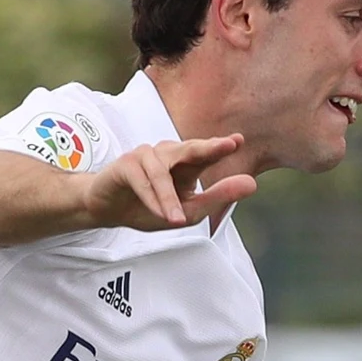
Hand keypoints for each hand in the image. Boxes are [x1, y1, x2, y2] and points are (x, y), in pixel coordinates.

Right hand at [80, 135, 257, 231]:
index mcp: (186, 164)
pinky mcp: (125, 164)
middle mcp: (168, 154)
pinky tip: (160, 213)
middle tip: (228, 145)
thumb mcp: (189, 212)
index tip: (239, 140)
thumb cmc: (150, 208)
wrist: (109, 211)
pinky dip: (151, 198)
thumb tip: (252, 183)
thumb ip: (219, 197)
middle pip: (189, 149)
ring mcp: (145, 156)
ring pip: (162, 173)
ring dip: (168, 198)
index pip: (206, 154)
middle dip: (208, 147)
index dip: (221, 146)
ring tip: (174, 220)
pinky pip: (142, 180)